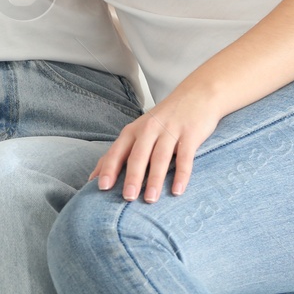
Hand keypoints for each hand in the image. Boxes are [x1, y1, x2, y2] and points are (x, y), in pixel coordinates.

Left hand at [91, 86, 222, 201]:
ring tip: (150, 199)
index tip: (101, 187)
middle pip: (137, 155)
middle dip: (131, 177)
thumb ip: (122, 152)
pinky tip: (177, 191)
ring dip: (155, 180)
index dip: (108, 168)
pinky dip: (181, 175)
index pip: (117, 151)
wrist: (197, 94)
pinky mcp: (190, 134)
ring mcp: (170, 131)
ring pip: (159, 157)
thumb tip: (96, 176)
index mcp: (134, 130)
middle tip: (127, 198)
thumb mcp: (141, 130)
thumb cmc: (165, 119)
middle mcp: (149, 129)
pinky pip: (185, 157)